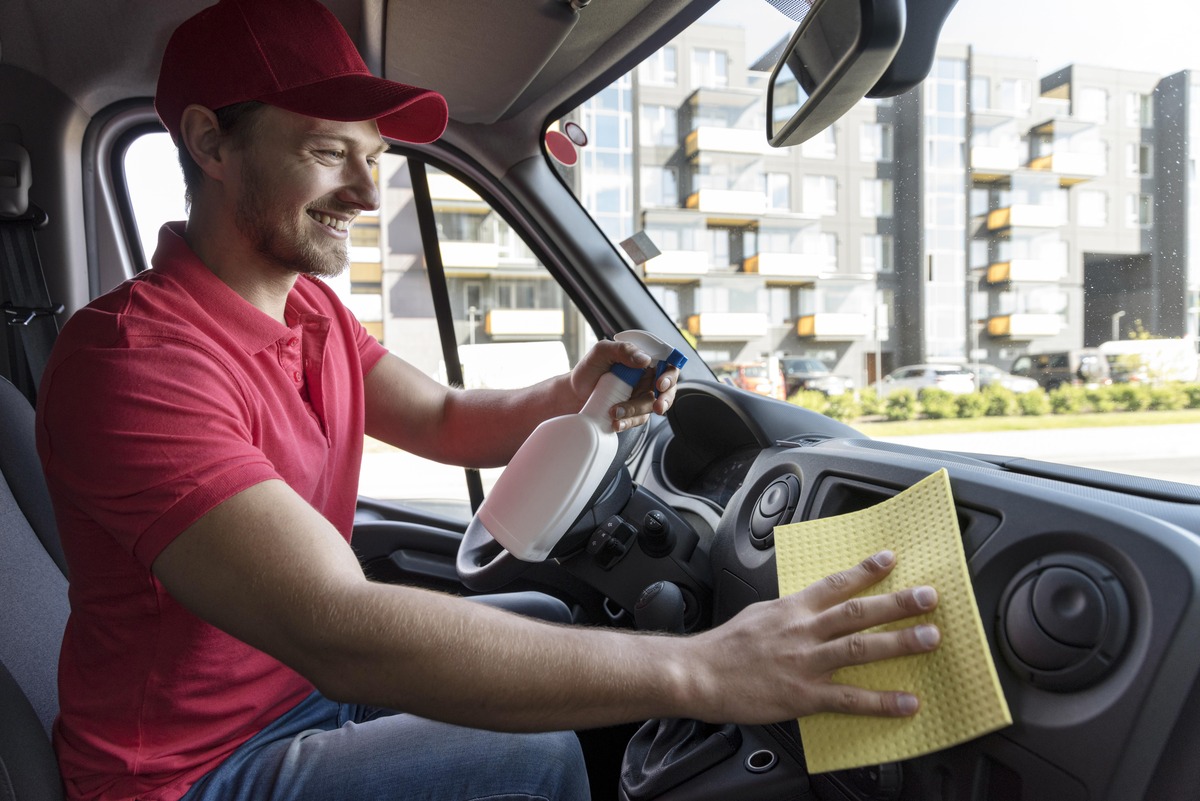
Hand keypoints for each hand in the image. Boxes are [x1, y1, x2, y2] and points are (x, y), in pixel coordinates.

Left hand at [570, 339, 680, 431]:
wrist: (572, 394)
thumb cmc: (588, 370)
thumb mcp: (602, 352)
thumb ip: (623, 350)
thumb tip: (644, 359)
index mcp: (643, 360)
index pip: (667, 364)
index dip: (670, 375)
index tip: (660, 384)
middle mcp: (645, 378)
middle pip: (667, 389)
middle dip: (665, 399)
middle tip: (656, 406)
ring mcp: (639, 396)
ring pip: (651, 407)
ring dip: (635, 411)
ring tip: (615, 412)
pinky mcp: (632, 412)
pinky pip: (638, 419)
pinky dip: (628, 422)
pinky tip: (616, 423)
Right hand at [686, 550, 939, 723]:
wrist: (698, 674)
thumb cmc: (724, 648)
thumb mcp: (758, 615)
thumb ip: (789, 612)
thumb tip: (811, 606)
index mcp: (791, 609)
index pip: (835, 583)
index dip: (865, 570)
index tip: (891, 559)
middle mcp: (802, 631)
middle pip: (857, 611)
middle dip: (897, 602)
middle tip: (929, 597)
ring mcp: (805, 663)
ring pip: (860, 648)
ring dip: (899, 642)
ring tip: (930, 638)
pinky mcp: (804, 695)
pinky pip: (849, 698)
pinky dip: (881, 701)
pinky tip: (906, 702)